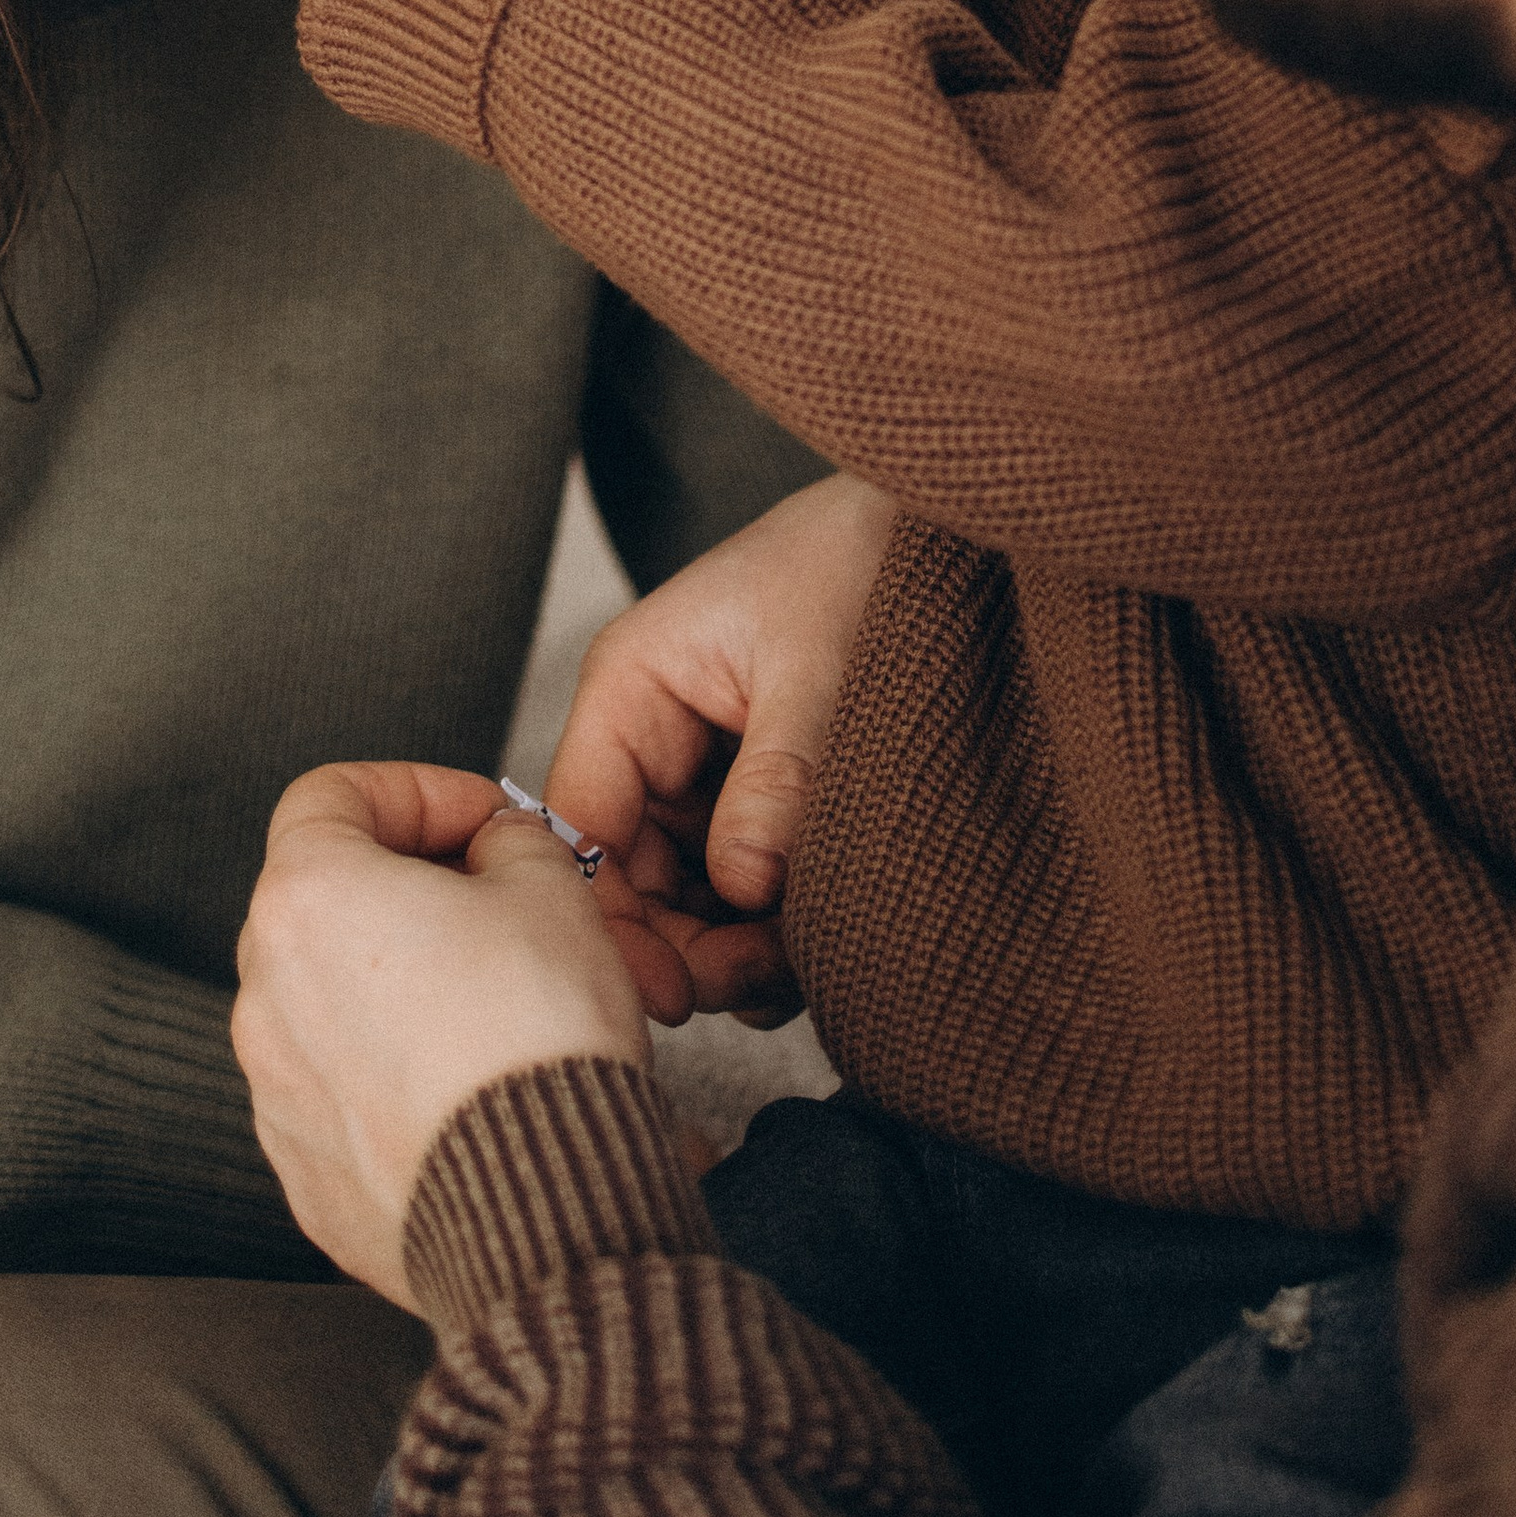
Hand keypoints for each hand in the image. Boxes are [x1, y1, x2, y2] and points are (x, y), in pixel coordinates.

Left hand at [234, 761, 654, 1303]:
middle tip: (496, 905)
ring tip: (493, 1005)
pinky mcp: (306, 1177)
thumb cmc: (536, 1045)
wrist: (543, 1210)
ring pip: (331, 1004)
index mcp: (308, 900)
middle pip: (325, 902)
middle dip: (412, 890)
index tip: (481, 822)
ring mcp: (276, 1095)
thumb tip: (497, 850)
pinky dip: (394, 1077)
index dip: (419, 792)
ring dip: (400, 985)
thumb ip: (511, 841)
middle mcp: (266, 996)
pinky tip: (473, 1088)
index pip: (332, 795)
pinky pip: (343, 1097)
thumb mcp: (552, 886)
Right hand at [548, 473, 897, 1022]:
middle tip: (761, 986)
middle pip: (628, 878)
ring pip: (685, 892)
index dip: (615, 922)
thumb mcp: (817, 669)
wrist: (934, 523)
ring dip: (732, 943)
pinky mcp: (754, 793)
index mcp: (631, 687)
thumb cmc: (857, 558)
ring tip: (797, 964)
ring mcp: (701, 769)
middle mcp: (650, 735)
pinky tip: (811, 939)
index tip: (678, 993)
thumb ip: (779, 780)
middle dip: (687, 944)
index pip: (581, 829)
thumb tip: (747, 888)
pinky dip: (768, 921)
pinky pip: (739, 879)